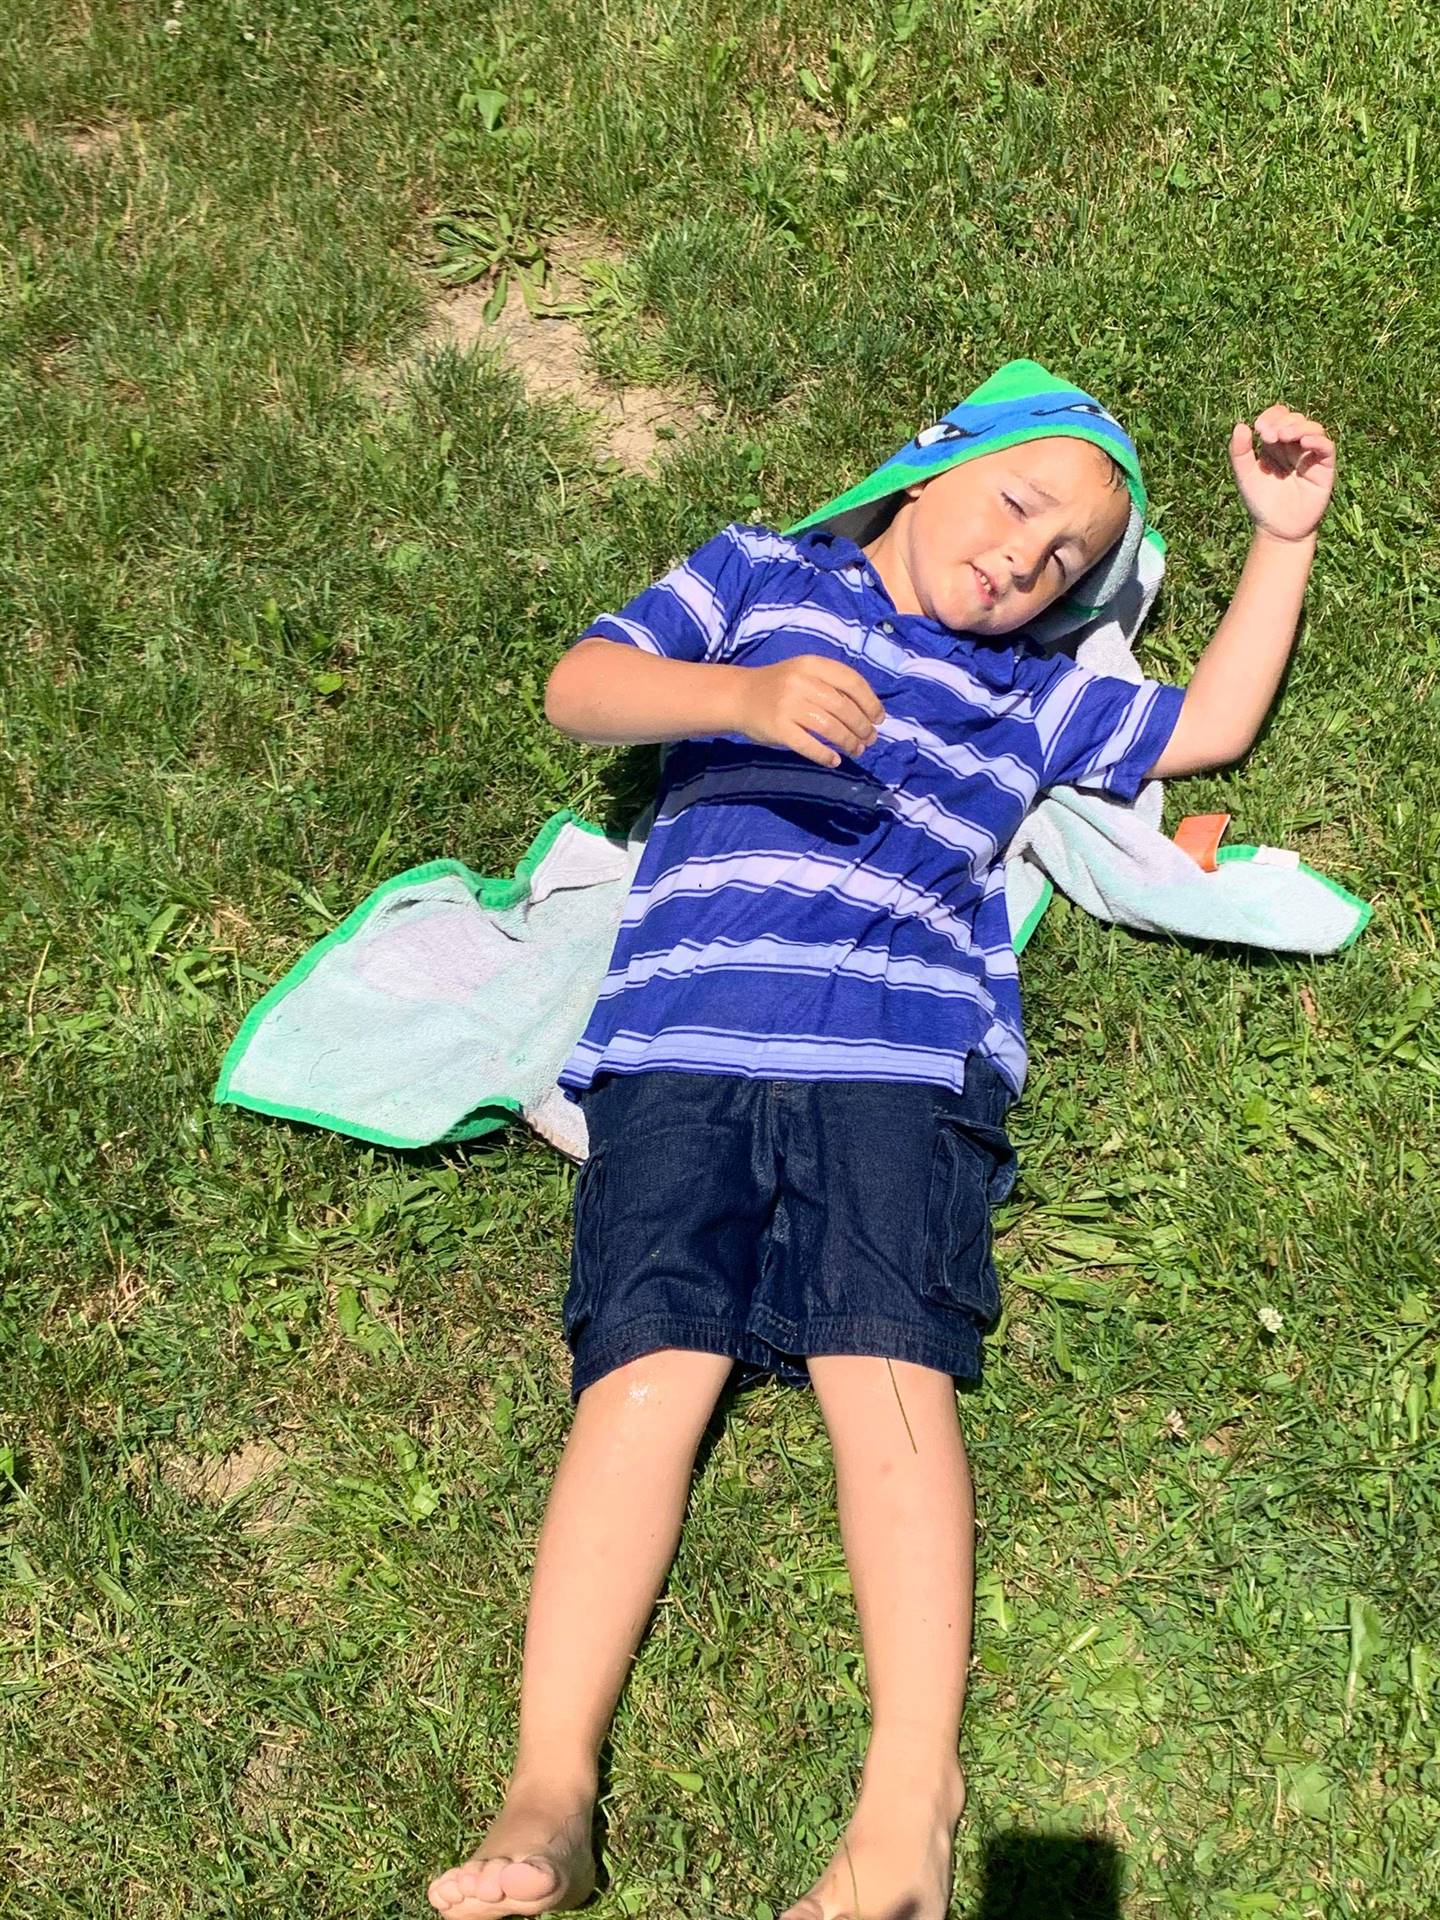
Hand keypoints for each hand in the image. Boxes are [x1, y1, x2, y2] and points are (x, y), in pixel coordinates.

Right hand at [732, 654, 885, 767]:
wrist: (739, 696)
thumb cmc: (779, 685)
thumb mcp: (804, 673)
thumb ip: (831, 685)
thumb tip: (868, 712)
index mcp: (811, 664)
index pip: (851, 681)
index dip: (870, 702)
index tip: (879, 718)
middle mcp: (800, 682)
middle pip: (844, 707)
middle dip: (862, 727)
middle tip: (869, 739)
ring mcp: (788, 706)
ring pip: (830, 728)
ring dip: (849, 742)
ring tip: (857, 750)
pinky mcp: (778, 729)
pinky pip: (809, 745)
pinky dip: (825, 756)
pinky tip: (834, 761)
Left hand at [1229, 404, 1335, 543]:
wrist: (1278, 529)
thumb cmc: (1261, 502)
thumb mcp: (1245, 475)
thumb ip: (1240, 452)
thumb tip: (1241, 425)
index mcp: (1274, 444)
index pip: (1278, 417)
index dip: (1271, 416)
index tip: (1259, 429)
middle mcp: (1293, 446)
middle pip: (1295, 419)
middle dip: (1282, 422)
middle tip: (1269, 436)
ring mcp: (1310, 455)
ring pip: (1312, 428)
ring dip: (1298, 426)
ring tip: (1284, 437)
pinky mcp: (1324, 467)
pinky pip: (1326, 447)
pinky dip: (1317, 440)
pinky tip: (1304, 442)